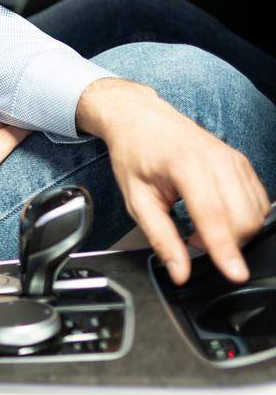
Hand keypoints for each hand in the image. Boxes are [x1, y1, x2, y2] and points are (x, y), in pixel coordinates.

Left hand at [77, 76, 269, 285]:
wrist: (142, 119)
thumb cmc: (135, 154)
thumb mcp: (137, 200)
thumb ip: (160, 237)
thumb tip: (179, 271)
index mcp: (187, 166)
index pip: (214, 216)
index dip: (225, 250)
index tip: (235, 274)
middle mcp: (218, 160)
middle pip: (243, 219)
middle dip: (226, 244)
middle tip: (192, 240)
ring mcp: (235, 160)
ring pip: (256, 213)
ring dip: (235, 232)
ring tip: (200, 226)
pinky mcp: (243, 163)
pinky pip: (258, 202)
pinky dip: (243, 218)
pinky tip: (216, 215)